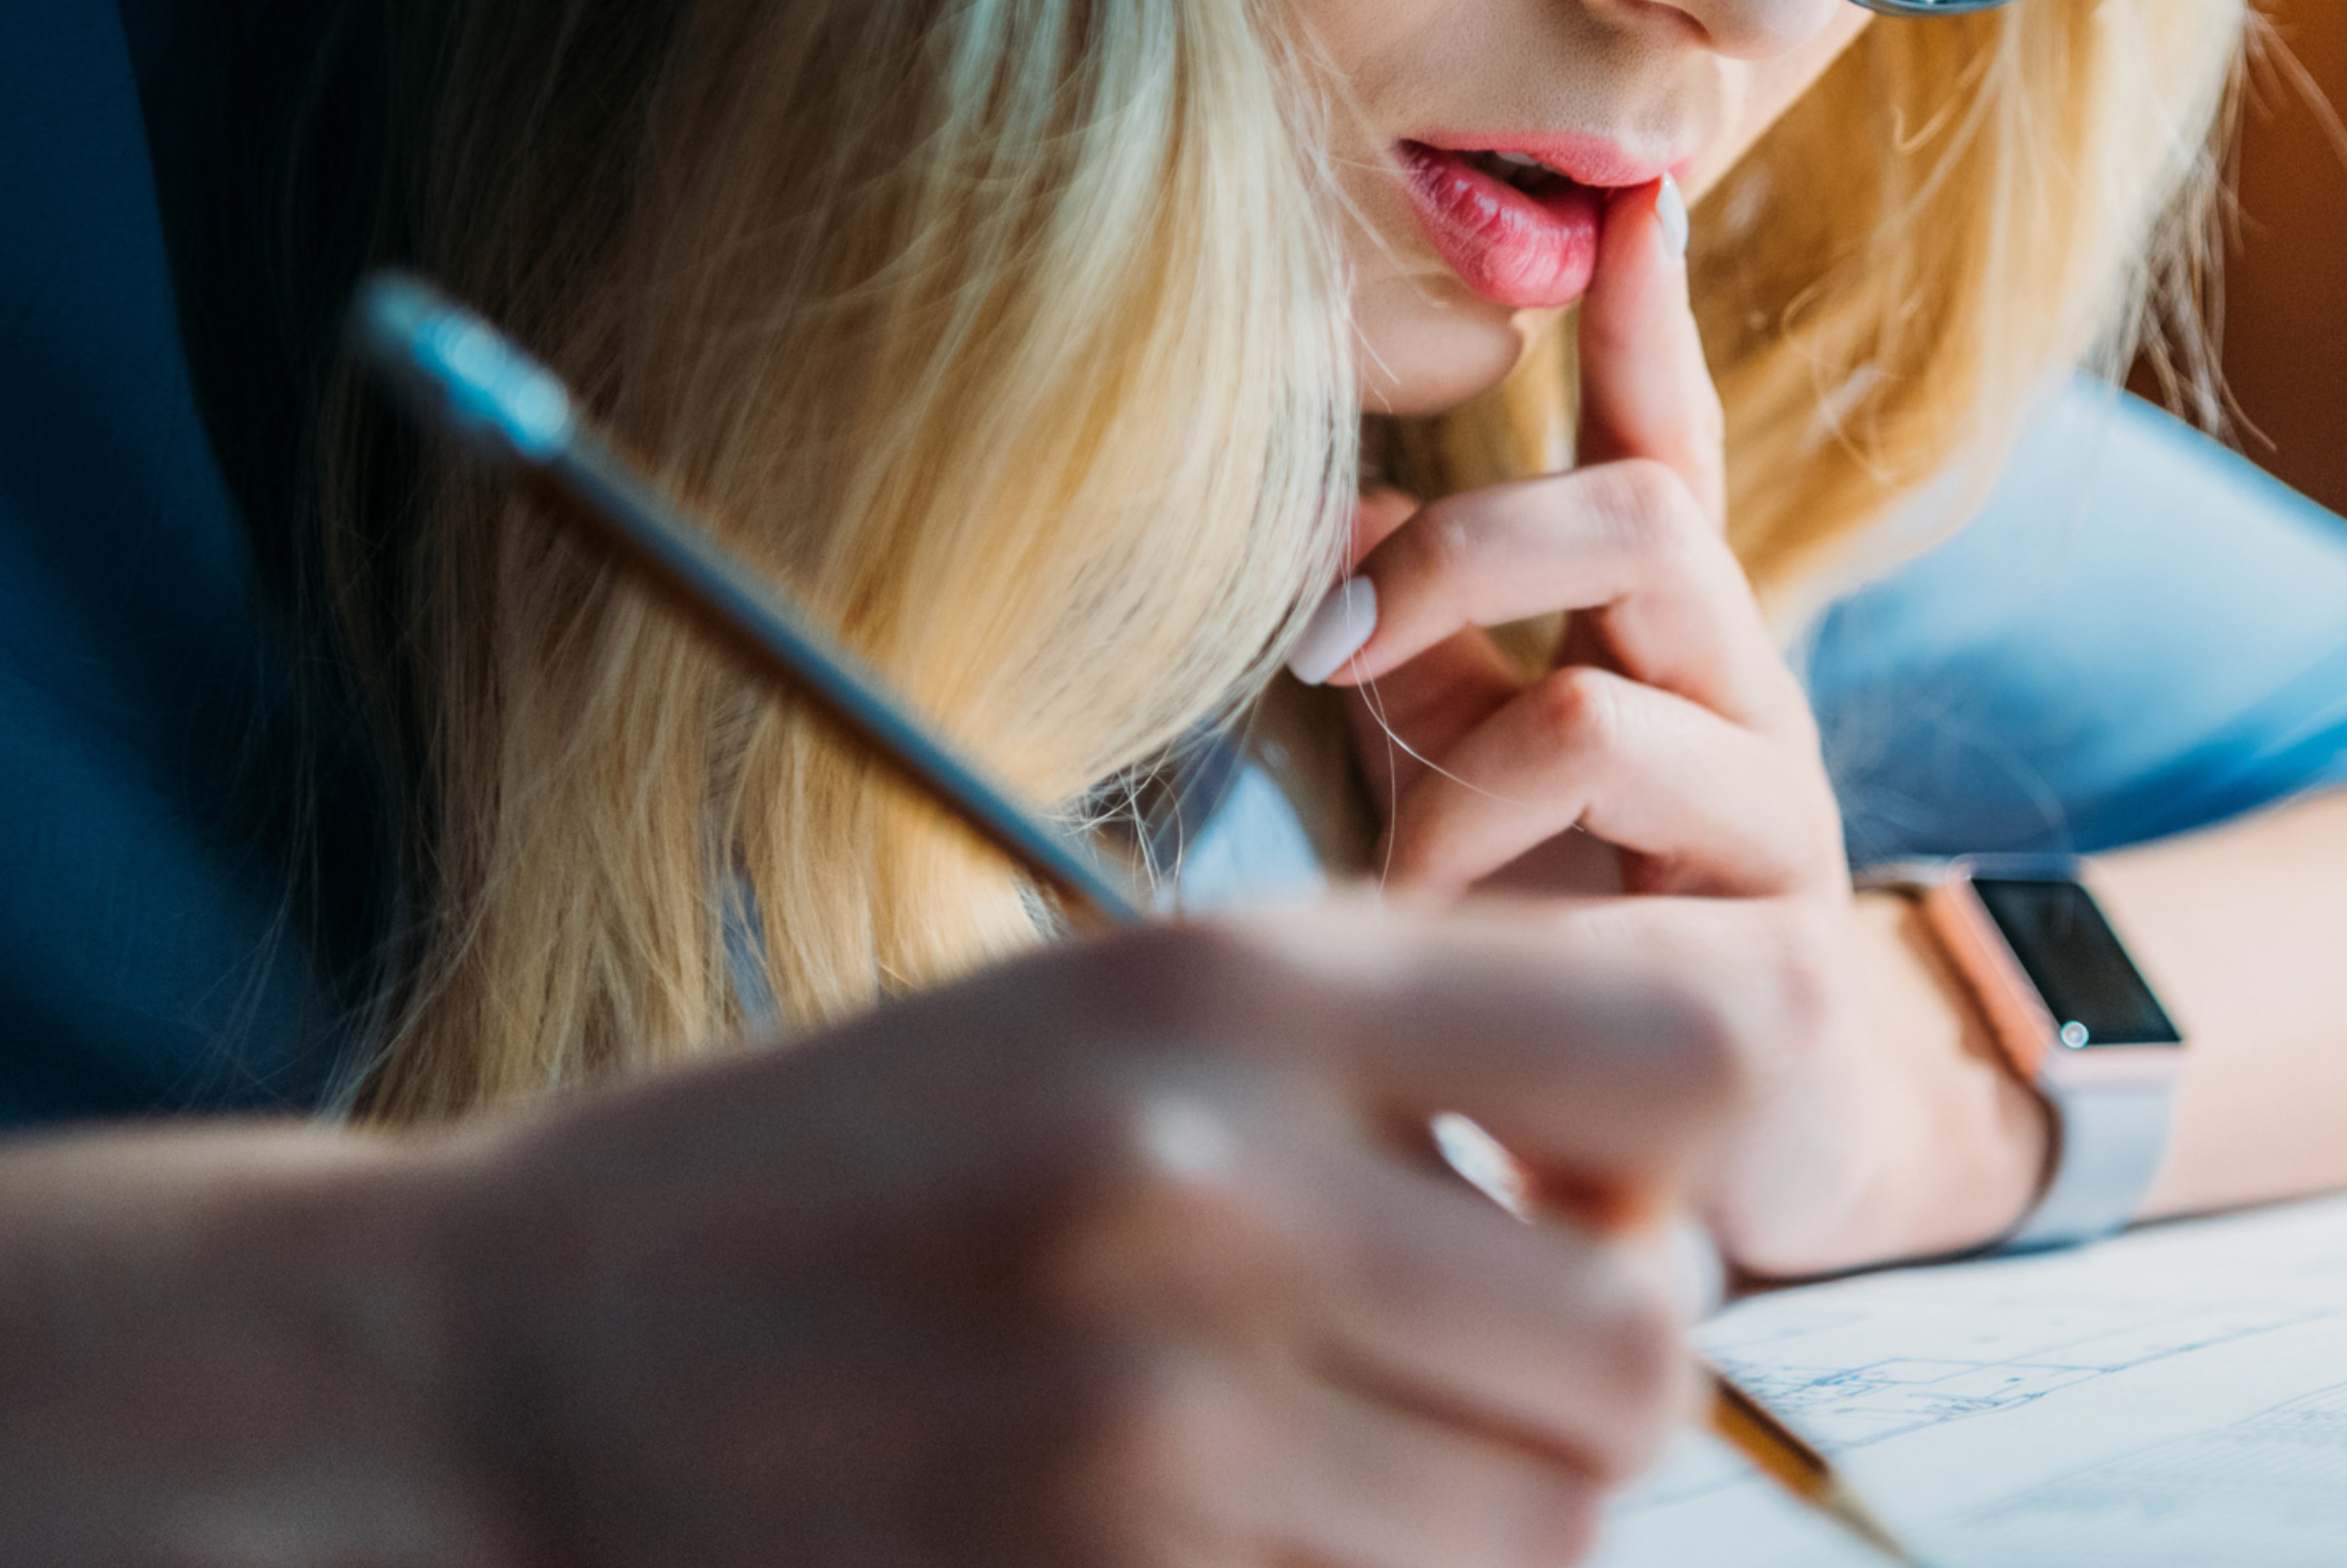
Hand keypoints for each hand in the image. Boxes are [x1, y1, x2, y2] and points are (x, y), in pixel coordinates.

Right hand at [0, 915, 1740, 1567]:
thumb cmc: (834, 1176)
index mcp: (1225, 987)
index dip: (1700, 1125)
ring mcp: (1153, 1432)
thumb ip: (1390, 1062)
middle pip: (1647, 1347)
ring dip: (1494, 1500)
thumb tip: (1665, 1178)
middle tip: (1476, 1335)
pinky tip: (1241, 1524)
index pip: (1691, 1041)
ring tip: (1341, 1435)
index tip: (1609, 1167)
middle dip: (1601, 1359)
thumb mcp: (1103, 1014)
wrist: (492, 1378)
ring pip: (1548, 1525)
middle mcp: (1212, 1193)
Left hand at [1308, 185, 2045, 1275]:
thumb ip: (1433, 653)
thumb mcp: (1494, 781)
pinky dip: (1489, 930)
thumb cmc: (1595, 938)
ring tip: (1394, 879)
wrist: (1757, 1152)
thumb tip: (1335, 526)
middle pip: (1637, 525)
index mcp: (1678, 641)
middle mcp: (1747, 700)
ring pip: (1603, 715)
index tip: (1642, 183)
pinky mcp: (1777, 966)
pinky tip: (1459, 981)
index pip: (1669, 444)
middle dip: (1464, 552)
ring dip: (1451, 792)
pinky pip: (1608, 911)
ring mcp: (1781, 826)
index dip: (1652, 316)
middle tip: (1326, 643)